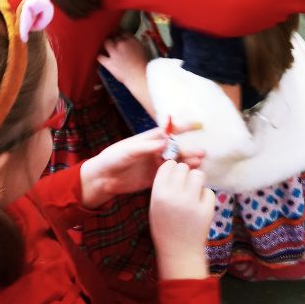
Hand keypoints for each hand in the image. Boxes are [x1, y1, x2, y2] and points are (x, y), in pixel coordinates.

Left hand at [80, 128, 205, 207]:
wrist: (102, 178)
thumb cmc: (112, 158)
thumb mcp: (128, 150)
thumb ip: (147, 146)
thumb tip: (166, 141)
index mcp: (149, 139)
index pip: (169, 130)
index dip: (183, 127)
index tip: (197, 125)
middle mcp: (155, 150)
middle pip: (176, 148)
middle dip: (189, 149)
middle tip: (202, 152)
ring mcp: (155, 164)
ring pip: (176, 162)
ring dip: (188, 162)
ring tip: (199, 163)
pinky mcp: (154, 178)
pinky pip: (171, 175)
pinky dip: (181, 175)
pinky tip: (190, 176)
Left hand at [97, 35, 147, 87]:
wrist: (140, 76)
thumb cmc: (144, 68)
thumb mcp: (144, 52)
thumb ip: (136, 47)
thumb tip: (133, 48)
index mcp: (132, 41)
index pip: (124, 34)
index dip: (122, 37)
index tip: (121, 39)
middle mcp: (122, 44)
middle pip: (115, 37)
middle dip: (114, 40)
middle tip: (114, 43)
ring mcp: (114, 52)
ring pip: (106, 43)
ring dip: (107, 45)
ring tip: (107, 48)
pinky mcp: (109, 62)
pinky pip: (100, 57)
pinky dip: (100, 57)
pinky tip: (101, 58)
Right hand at [149, 161, 213, 279]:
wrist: (179, 251)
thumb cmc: (165, 226)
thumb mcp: (156, 205)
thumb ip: (163, 185)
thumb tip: (176, 163)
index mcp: (159, 193)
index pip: (168, 165)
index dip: (172, 168)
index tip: (173, 176)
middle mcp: (175, 196)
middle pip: (184, 167)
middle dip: (185, 173)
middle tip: (184, 185)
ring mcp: (192, 202)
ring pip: (198, 175)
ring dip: (197, 180)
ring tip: (193, 191)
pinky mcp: (207, 209)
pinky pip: (208, 191)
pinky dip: (205, 196)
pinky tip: (199, 206)